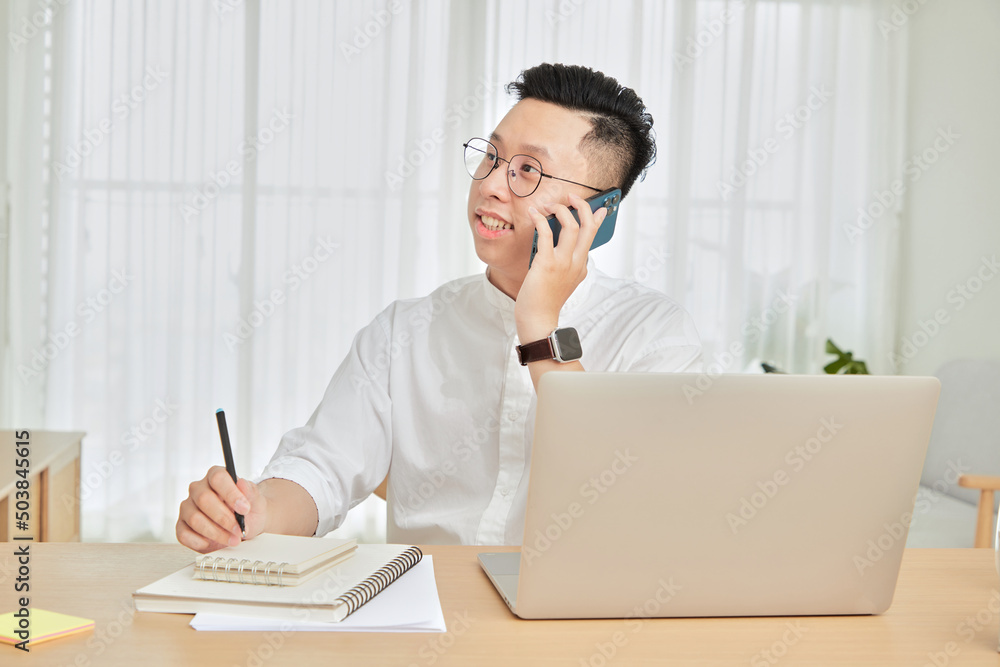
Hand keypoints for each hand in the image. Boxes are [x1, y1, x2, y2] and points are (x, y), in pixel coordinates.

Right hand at [176, 466, 266, 552]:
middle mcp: (198, 489)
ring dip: (216, 533)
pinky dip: (200, 542)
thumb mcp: (255, 500)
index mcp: (216, 476)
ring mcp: (187, 507)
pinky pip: (184, 534)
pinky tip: (214, 543)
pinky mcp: (181, 526)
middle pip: (204, 499)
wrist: (244, 526)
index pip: (218, 478)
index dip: (231, 494)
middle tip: (239, 530)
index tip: (244, 509)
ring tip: (233, 539)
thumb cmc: (248, 510)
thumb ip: (250, 491)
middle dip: (224, 518)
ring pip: (195, 519)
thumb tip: (241, 483)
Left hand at [515, 193, 607, 339]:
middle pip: (588, 227)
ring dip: (560, 210)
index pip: (593, 237)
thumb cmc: (545, 300)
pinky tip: (533, 213)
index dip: (597, 219)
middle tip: (572, 196)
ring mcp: (563, 263)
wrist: (538, 318)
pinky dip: (540, 219)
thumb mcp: (562, 280)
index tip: (600, 208)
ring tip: (548, 205)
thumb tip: (559, 243)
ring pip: (571, 226)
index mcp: (581, 266)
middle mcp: (577, 263)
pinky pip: (546, 233)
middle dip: (582, 207)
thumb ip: (566, 263)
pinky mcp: (547, 263)